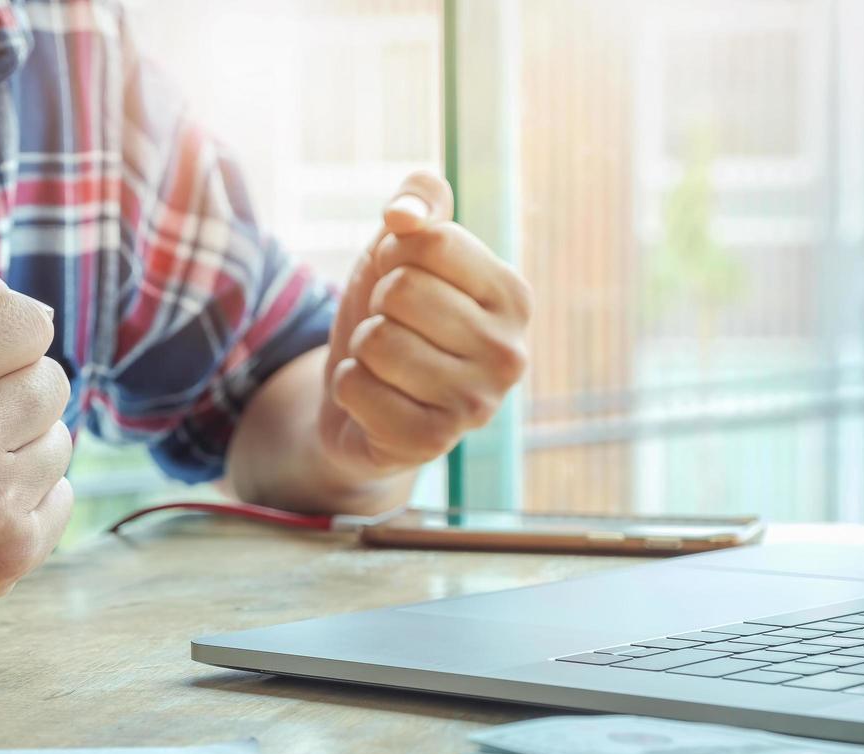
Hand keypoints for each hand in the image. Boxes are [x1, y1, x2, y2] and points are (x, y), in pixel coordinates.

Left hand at [320, 172, 532, 475]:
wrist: (364, 400)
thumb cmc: (392, 316)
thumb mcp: (402, 247)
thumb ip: (418, 199)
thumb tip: (403, 215)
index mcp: (513, 296)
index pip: (433, 242)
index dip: (394, 254)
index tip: (401, 279)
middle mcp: (509, 353)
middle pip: (403, 291)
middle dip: (377, 304)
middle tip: (392, 328)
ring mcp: (475, 404)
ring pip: (377, 342)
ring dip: (362, 348)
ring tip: (384, 363)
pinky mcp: (432, 443)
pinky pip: (357, 388)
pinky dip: (350, 386)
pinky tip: (374, 397)